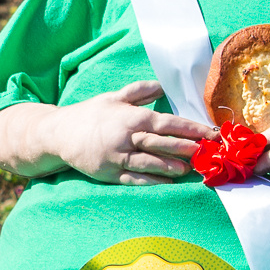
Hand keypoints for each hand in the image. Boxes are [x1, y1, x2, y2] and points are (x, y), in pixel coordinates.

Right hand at [50, 84, 214, 182]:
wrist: (58, 134)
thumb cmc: (89, 114)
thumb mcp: (114, 97)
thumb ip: (139, 91)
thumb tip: (162, 86)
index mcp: (131, 116)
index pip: (168, 122)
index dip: (191, 128)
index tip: (211, 133)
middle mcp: (126, 136)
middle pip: (162, 142)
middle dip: (188, 147)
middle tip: (209, 151)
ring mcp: (118, 156)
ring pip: (150, 162)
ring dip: (172, 165)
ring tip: (190, 168)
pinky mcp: (109, 173)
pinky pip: (134, 179)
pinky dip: (152, 181)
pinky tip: (168, 183)